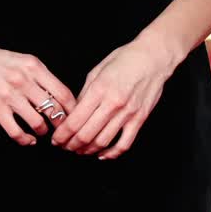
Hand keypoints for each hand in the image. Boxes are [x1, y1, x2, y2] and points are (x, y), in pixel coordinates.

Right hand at [0, 39, 77, 146]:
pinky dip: (25, 140)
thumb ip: (39, 77)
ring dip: (43, 132)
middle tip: (61, 130)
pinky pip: (16, 131)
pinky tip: (28, 139)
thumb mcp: (22, 60)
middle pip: (54, 110)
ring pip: (38, 123)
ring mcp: (8, 95)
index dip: (72, 111)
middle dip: (60, 125)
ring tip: (42, 132)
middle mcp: (23, 80)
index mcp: (34, 66)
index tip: (73, 118)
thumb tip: (59, 98)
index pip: (63, 93)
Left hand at [50, 35, 176, 159]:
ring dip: (87, 150)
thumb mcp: (97, 71)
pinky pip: (124, 143)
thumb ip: (84, 94)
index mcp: (99, 89)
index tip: (56, 139)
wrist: (154, 57)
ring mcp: (128, 113)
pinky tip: (102, 154)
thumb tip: (73, 113)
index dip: (62, 135)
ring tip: (79, 151)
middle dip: (71, 145)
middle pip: (86, 135)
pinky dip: (112, 153)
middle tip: (64, 147)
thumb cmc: (125, 60)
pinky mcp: (140, 119)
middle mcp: (113, 103)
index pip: (75, 121)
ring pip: (102, 142)